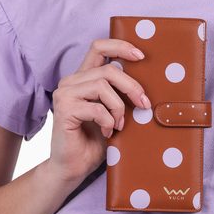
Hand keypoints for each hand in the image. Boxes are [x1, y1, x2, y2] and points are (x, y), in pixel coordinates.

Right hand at [48, 38, 150, 184]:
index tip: (141, 56)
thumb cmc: (95, 141)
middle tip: (144, 104)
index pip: (99, 47)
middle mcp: (71, 81)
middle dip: (131, 87)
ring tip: (119, 125)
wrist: (74, 167)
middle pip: (108, 69)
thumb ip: (123, 96)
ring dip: (118, 107)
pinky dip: (108, 121)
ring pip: (102, 86)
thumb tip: (150, 89)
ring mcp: (65, 94)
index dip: (120, 46)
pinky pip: (96, 108)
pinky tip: (107, 132)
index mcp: (84, 78)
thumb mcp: (115, 114)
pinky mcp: (63, 109)